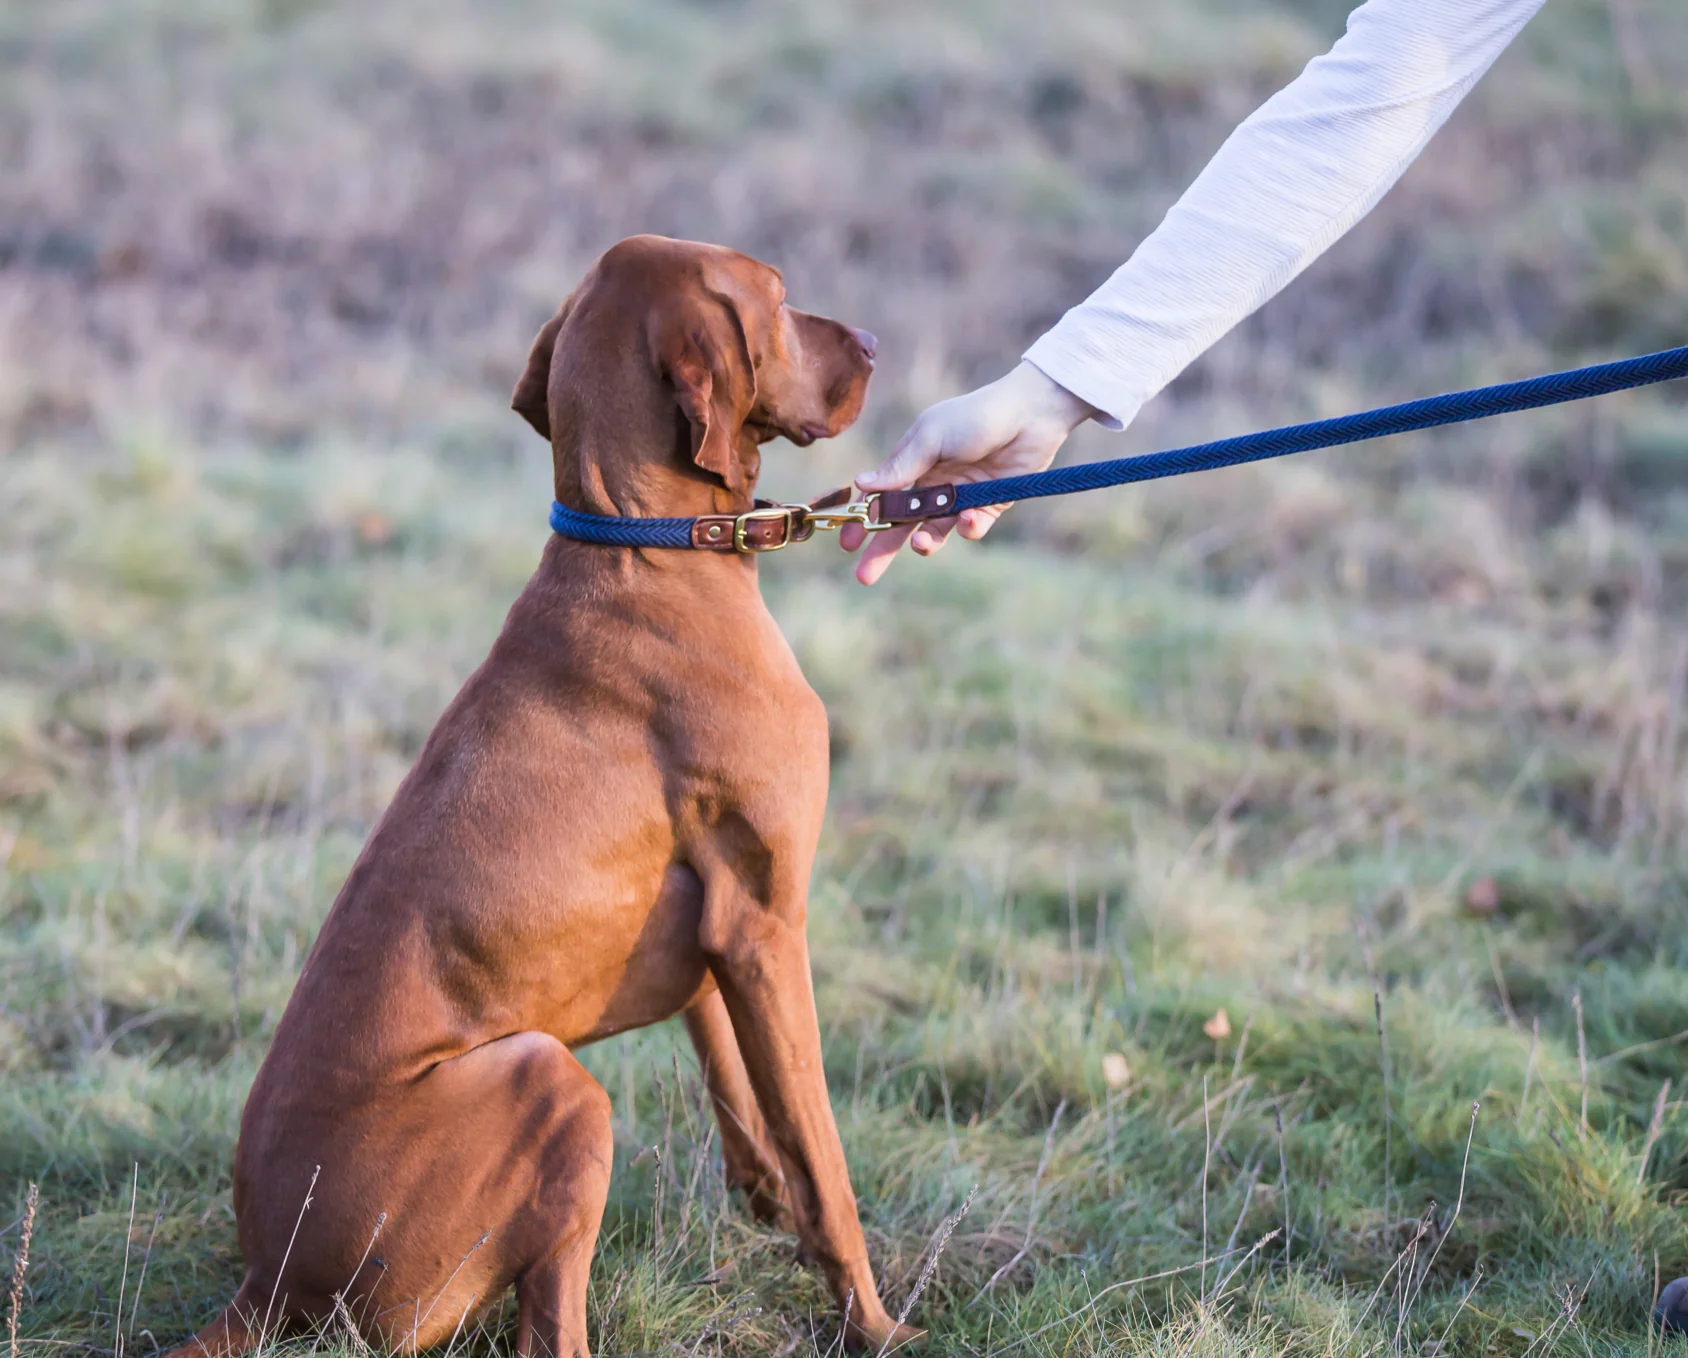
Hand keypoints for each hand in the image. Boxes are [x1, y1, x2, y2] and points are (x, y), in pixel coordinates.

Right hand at [841, 361, 1098, 584]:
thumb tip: (860, 484)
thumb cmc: (975, 417)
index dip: (862, 520)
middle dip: (882, 549)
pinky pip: (971, 528)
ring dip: (925, 543)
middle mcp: (933, 484)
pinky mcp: (988, 507)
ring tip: (921, 547)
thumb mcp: (931, 437)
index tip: (847, 543)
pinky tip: (969, 519)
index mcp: (913, 463)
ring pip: (934, 531)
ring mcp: (960, 498)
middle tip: (864, 576)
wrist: (1030, 415)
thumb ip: (900, 466)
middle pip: (901, 524)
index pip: (880, 497)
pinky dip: (967, 528)